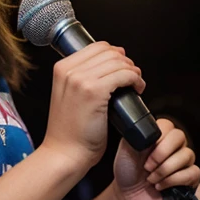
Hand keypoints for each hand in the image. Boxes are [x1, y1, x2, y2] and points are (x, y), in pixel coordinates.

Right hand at [43, 42, 145, 167]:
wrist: (65, 153)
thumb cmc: (70, 131)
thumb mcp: (69, 96)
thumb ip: (82, 79)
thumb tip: (109, 65)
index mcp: (61, 68)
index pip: (96, 47)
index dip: (115, 54)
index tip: (122, 67)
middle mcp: (69, 70)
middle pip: (109, 51)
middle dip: (126, 62)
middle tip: (132, 77)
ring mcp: (81, 80)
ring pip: (118, 62)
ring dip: (133, 71)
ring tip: (136, 84)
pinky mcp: (94, 91)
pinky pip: (124, 75)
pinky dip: (136, 79)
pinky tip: (137, 89)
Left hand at [113, 118, 199, 199]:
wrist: (127, 196)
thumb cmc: (127, 171)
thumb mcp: (124, 150)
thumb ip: (135, 135)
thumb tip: (143, 128)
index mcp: (158, 136)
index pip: (167, 125)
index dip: (158, 136)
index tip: (145, 149)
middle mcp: (173, 147)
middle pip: (180, 137)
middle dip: (161, 153)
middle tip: (147, 166)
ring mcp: (182, 163)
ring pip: (187, 155)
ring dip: (164, 170)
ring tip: (151, 178)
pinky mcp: (189, 179)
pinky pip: (192, 173)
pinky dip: (173, 180)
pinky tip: (160, 185)